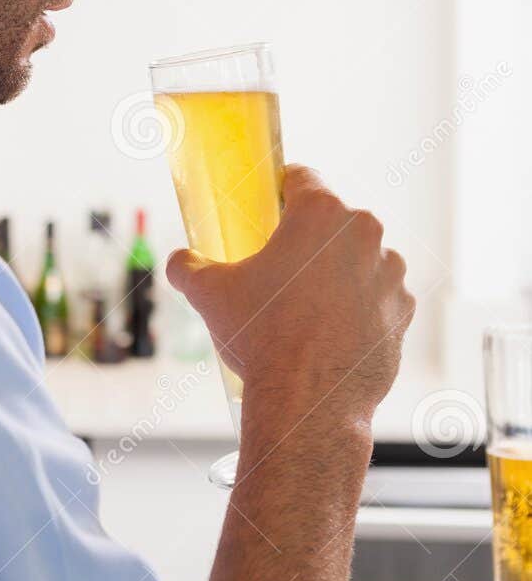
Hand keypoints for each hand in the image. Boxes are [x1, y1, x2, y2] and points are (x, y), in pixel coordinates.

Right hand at [166, 165, 414, 427]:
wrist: (306, 401)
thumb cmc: (261, 337)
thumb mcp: (209, 294)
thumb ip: (189, 266)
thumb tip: (179, 262)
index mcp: (321, 214)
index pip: (302, 178)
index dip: (281, 191)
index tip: (270, 208)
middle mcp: (365, 235)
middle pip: (333, 223)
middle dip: (309, 242)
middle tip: (280, 272)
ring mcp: (390, 274)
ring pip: (359, 261)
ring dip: (338, 276)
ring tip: (305, 311)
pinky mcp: (403, 312)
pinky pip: (377, 299)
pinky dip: (359, 310)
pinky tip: (330, 334)